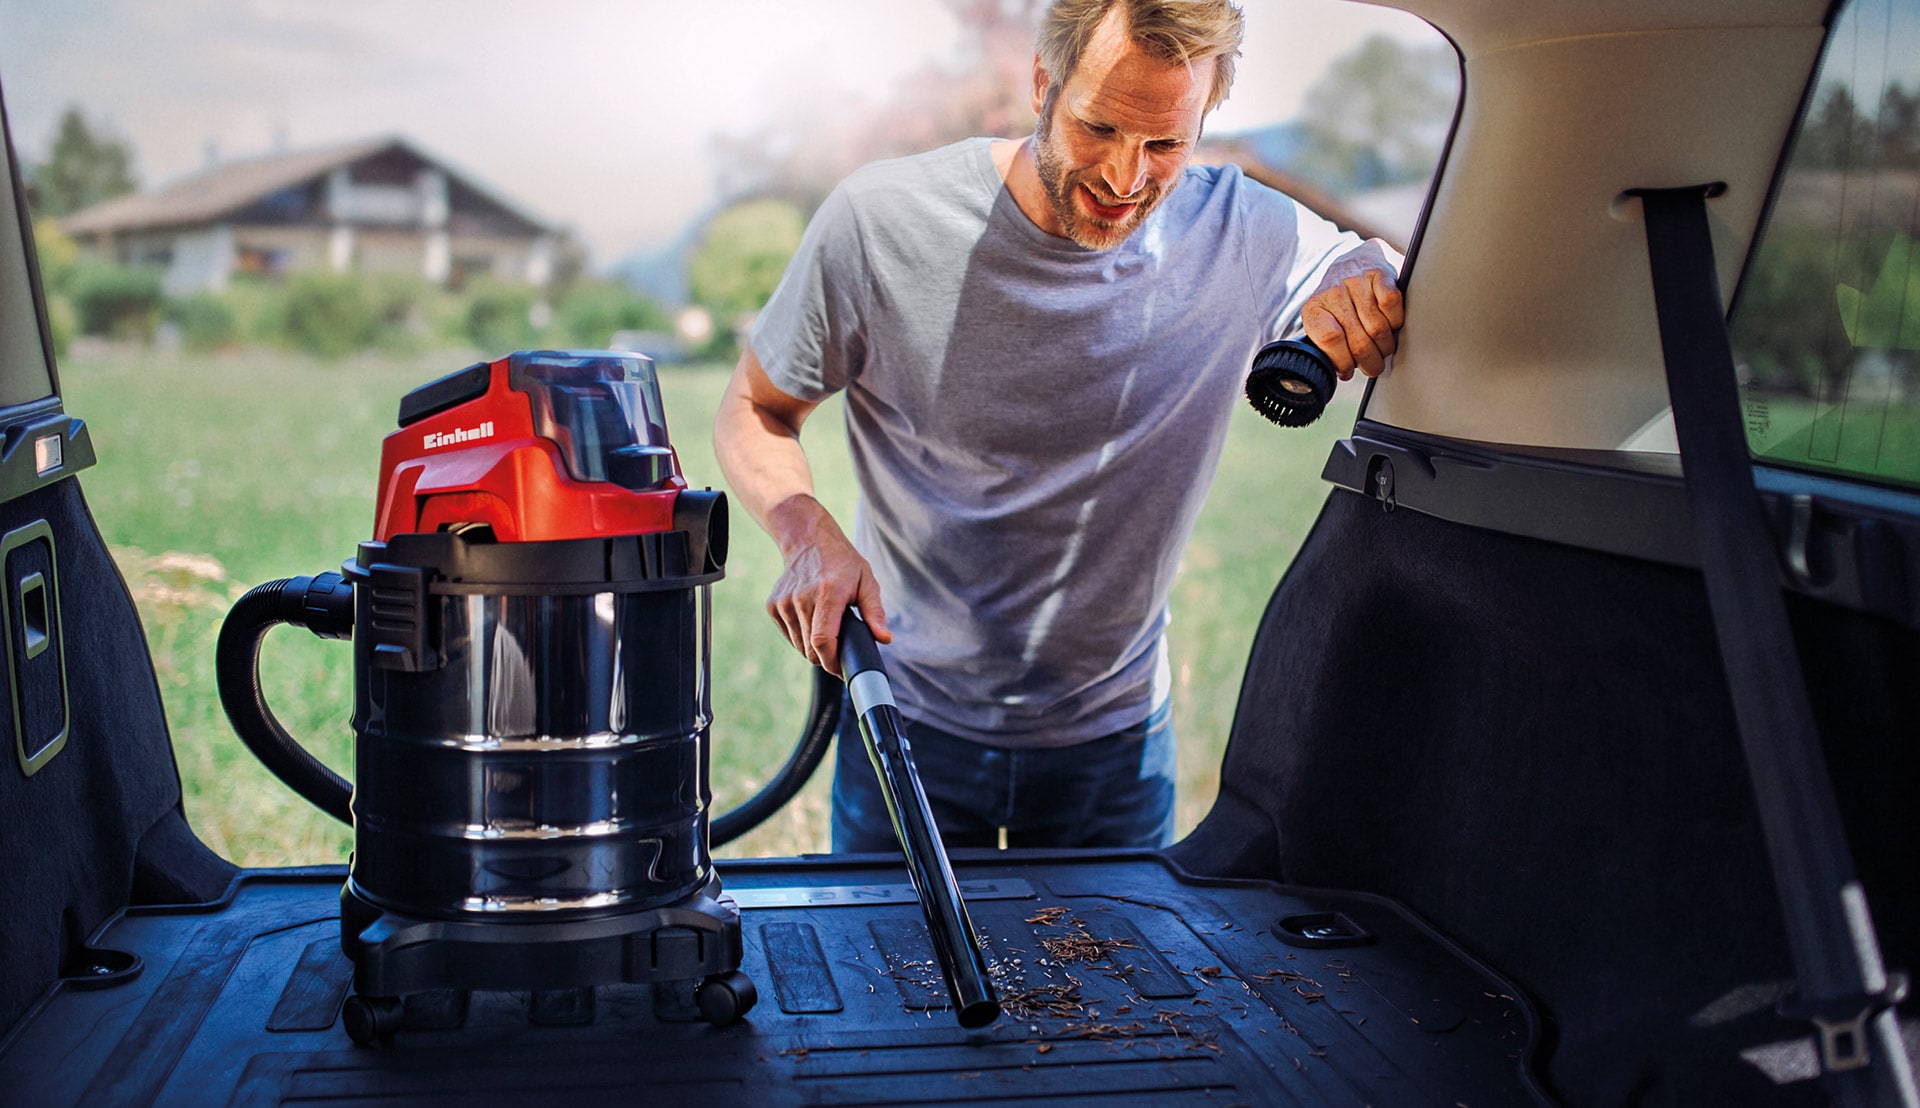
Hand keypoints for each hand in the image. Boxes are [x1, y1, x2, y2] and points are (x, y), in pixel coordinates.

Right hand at [765, 496, 891, 674]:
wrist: (808, 540)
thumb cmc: (842, 562)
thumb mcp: (867, 581)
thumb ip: (875, 612)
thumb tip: (884, 639)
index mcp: (828, 593)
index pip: (823, 640)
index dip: (832, 661)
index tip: (842, 669)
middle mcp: (802, 598)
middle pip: (811, 649)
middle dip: (827, 657)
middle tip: (840, 650)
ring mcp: (784, 602)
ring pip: (799, 646)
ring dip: (814, 647)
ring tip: (827, 629)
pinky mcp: (774, 606)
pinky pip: (789, 636)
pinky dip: (801, 637)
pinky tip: (812, 620)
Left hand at [1301, 267, 1404, 379]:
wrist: (1359, 259)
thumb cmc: (1342, 299)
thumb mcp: (1326, 321)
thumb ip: (1330, 347)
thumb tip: (1345, 373)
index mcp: (1314, 309)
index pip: (1330, 341)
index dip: (1344, 361)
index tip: (1350, 369)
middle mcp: (1333, 292)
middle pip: (1359, 341)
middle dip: (1371, 362)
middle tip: (1374, 366)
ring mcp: (1356, 281)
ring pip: (1378, 328)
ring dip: (1385, 346)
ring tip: (1384, 347)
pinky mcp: (1380, 274)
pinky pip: (1392, 307)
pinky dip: (1396, 321)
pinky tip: (1391, 323)